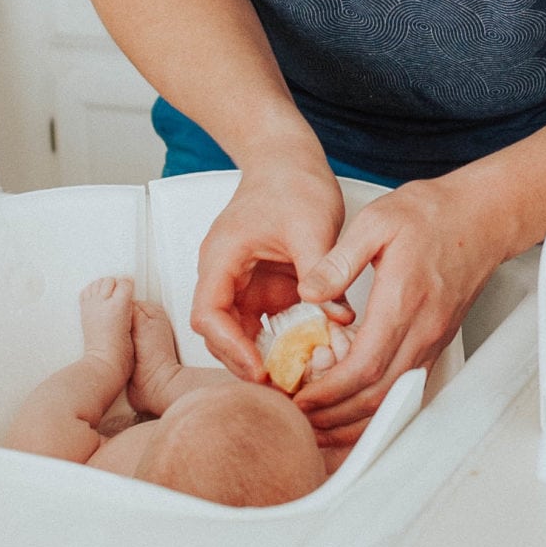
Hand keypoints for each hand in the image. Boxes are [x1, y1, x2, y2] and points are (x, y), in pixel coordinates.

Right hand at [190, 157, 348, 379]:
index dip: (230, 347)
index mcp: (222, 257)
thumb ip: (322, 271)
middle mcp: (226, 275)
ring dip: (266, 358)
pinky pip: (268, 326)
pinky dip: (285, 343)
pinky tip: (311, 355)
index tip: (260, 368)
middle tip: (283, 388)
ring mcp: (245, 284)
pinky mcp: (266, 288)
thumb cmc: (290, 180)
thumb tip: (337, 317)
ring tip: (298, 380)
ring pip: (243, 336)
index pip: (208, 315)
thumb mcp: (311, 225)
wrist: (290, 158)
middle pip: (221, 334)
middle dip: (248, 363)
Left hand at [293, 171, 506, 448]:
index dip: (329, 391)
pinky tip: (351, 405)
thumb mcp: (377, 220)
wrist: (482, 216)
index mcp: (402, 301)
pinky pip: (405, 386)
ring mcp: (433, 339)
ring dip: (354, 418)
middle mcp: (422, 329)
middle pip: (378, 395)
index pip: (365, 366)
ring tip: (318, 421)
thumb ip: (339, 259)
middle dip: (334, 415)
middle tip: (298, 417)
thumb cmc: (432, 214)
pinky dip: (376, 405)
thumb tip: (308, 292)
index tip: (299, 397)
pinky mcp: (437, 341)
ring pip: (393, 398)